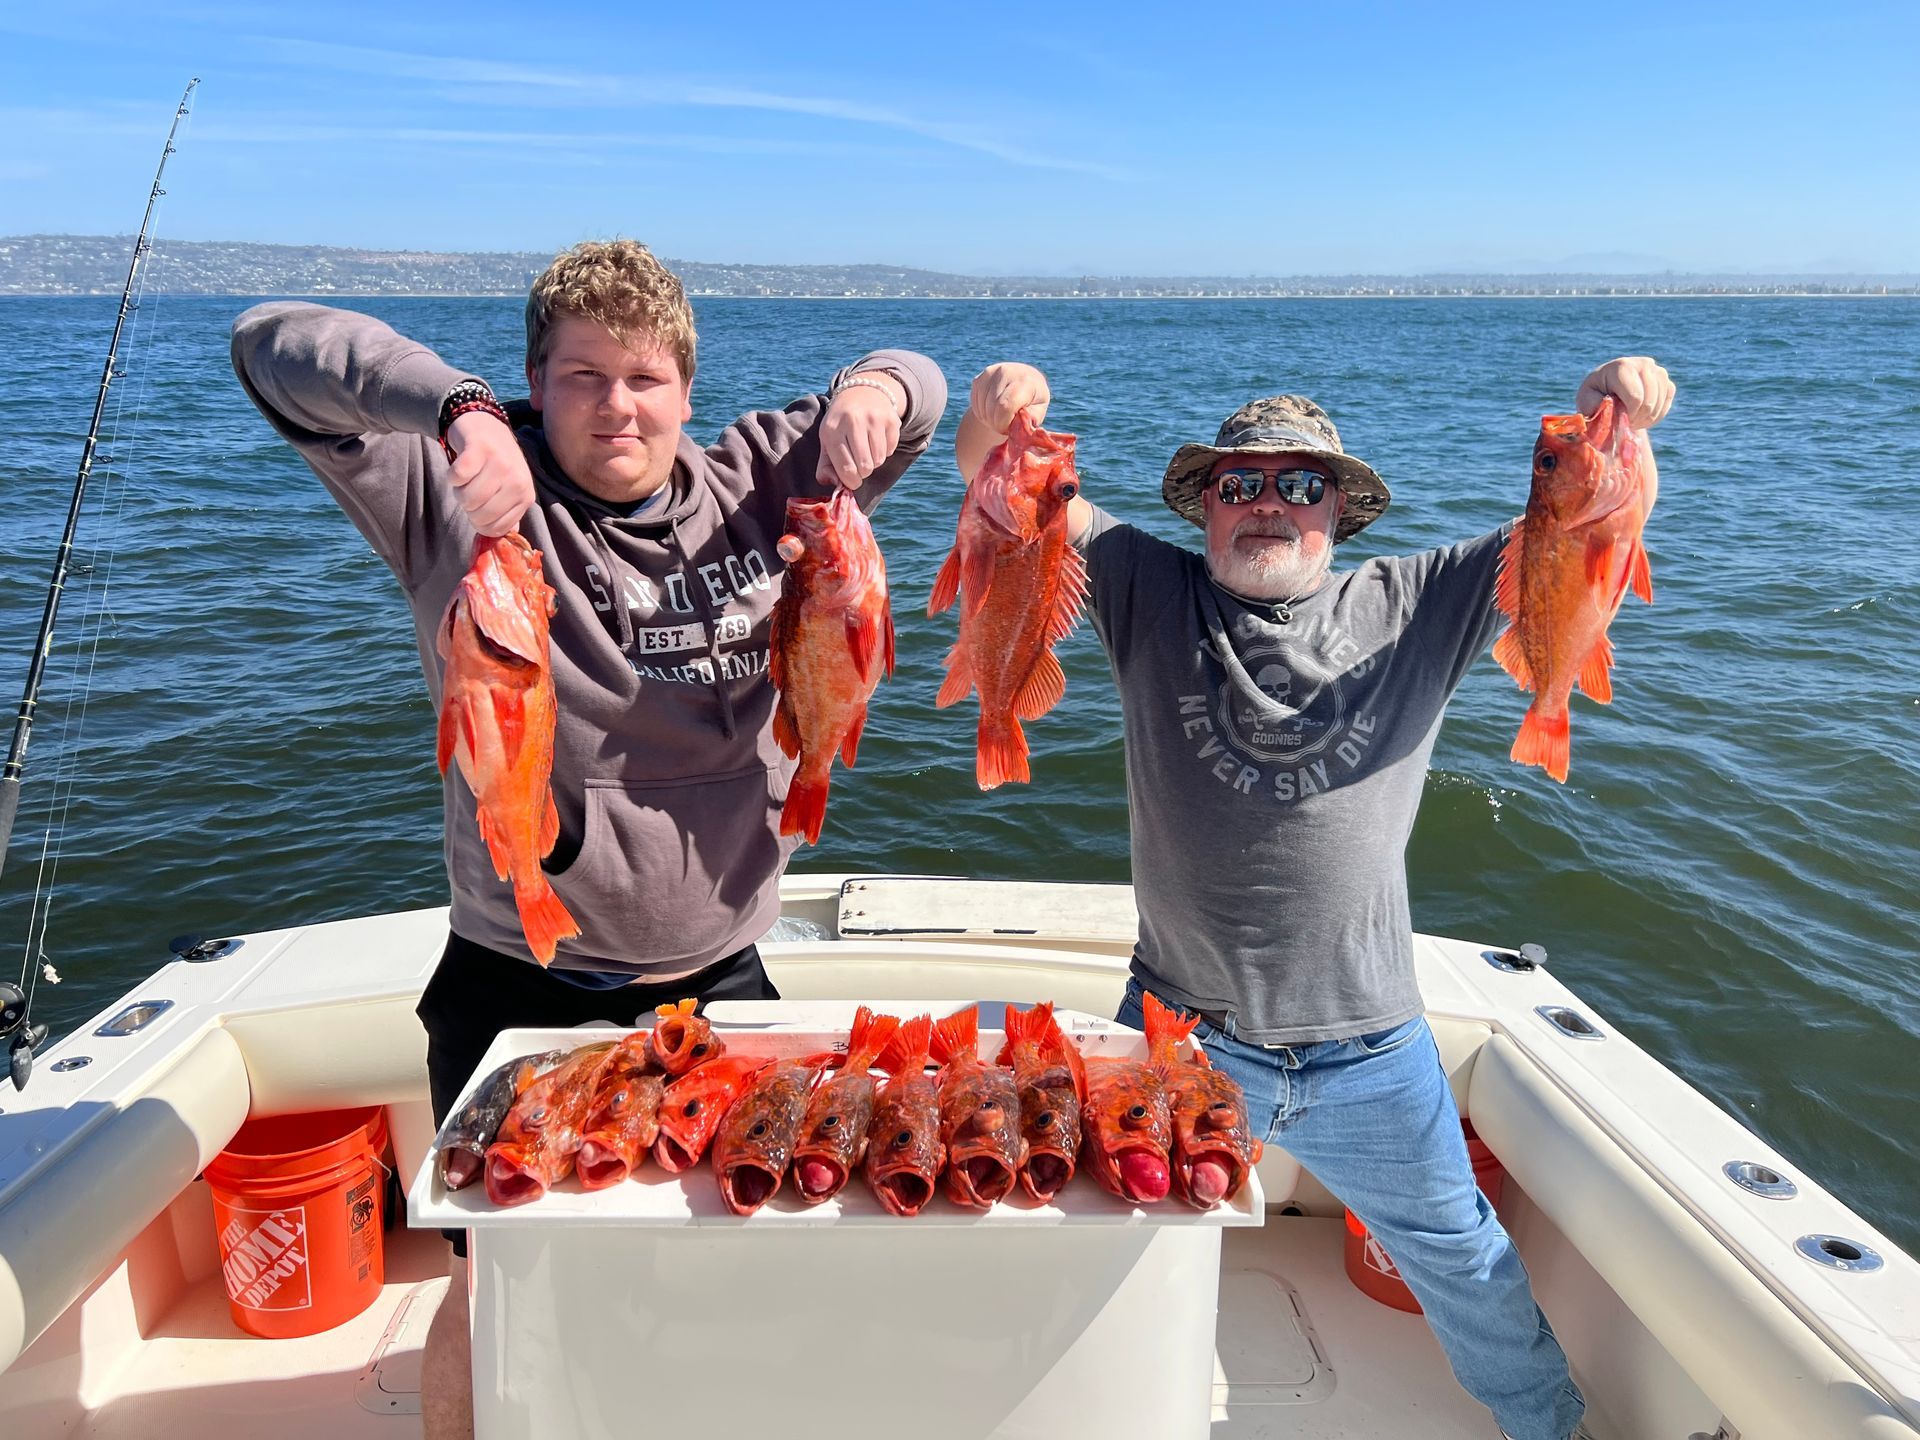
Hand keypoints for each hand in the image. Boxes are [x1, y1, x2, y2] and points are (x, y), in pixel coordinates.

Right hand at [446, 411, 534, 536]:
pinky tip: (459, 467)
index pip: (496, 529)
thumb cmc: (496, 462)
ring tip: (466, 478)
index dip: (479, 523)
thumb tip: (501, 536)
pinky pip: (457, 477)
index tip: (478, 507)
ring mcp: (500, 463)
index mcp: (526, 495)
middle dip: (467, 507)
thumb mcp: (509, 489)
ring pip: (467, 498)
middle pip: (480, 516)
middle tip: (470, 489)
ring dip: (458, 491)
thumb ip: (508, 513)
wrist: (485, 424)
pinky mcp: (480, 448)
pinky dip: (452, 476)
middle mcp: (517, 480)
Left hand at [817, 376, 904, 489]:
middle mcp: (853, 421)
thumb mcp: (827, 440)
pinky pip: (890, 450)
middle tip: (859, 464)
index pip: (846, 468)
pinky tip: (877, 440)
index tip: (852, 481)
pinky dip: (885, 451)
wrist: (862, 392)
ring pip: (879, 460)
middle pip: (865, 467)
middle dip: (863, 472)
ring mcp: (874, 418)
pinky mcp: (891, 419)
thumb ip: (825, 465)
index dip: (851, 481)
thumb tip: (833, 483)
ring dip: (874, 462)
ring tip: (867, 450)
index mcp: (832, 429)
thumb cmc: (841, 423)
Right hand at [969, 362, 1049, 433]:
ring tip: (998, 419)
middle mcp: (1007, 372)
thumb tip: (1018, 424)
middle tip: (1003, 426)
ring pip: (982, 406)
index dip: (1003, 423)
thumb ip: (1031, 418)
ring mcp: (991, 373)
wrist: (1023, 380)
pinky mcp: (979, 377)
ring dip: (987, 419)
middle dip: (995, 423)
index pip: (1006, 406)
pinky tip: (991, 412)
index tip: (1007, 429)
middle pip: (993, 408)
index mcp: (1026, 381)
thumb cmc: (1032, 400)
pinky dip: (980, 412)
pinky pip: (974, 402)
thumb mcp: (1039, 410)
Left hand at [1576, 357, 1673, 429]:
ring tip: (1631, 419)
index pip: (1636, 398)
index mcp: (1621, 366)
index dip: (1628, 415)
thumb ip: (1593, 404)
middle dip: (1637, 418)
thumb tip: (1610, 406)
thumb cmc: (1594, 397)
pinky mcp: (1665, 380)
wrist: (1607, 392)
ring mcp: (1657, 370)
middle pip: (1649, 402)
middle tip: (1625, 421)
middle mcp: (1643, 364)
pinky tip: (1641, 415)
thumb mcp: (1586, 401)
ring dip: (1646, 418)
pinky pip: (1667, 403)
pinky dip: (1655, 415)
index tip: (1618, 418)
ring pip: (1659, 404)